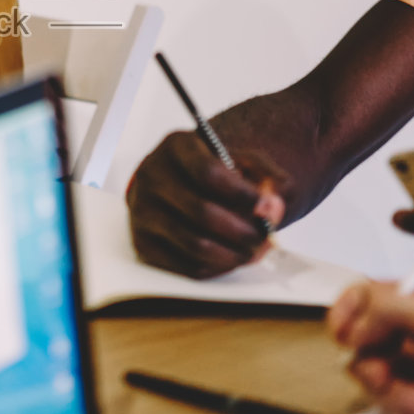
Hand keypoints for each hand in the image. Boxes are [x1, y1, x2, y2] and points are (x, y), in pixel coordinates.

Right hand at [125, 128, 288, 278]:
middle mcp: (152, 175)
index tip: (267, 208)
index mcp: (176, 146)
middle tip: (266, 237)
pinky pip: (185, 265)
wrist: (178, 184)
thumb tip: (272, 206)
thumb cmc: (215, 173)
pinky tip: (232, 258)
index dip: (242, 195)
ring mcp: (142, 210)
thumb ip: (267, 177)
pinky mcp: (142, 243)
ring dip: (233, 254)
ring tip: (254, 251)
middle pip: (201, 212)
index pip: (208, 172)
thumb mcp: (242, 160)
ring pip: (194, 243)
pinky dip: (216, 267)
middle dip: (242, 230)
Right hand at [329, 279, 413, 413]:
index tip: (343, 333)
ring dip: (394, 394)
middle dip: (371, 365)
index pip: (363, 296)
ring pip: (372, 380)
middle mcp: (412, 333)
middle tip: (385, 374)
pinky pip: (391, 408)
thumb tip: (354, 328)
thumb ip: (386, 308)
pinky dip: (412, 413)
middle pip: (360, 345)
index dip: (346, 312)